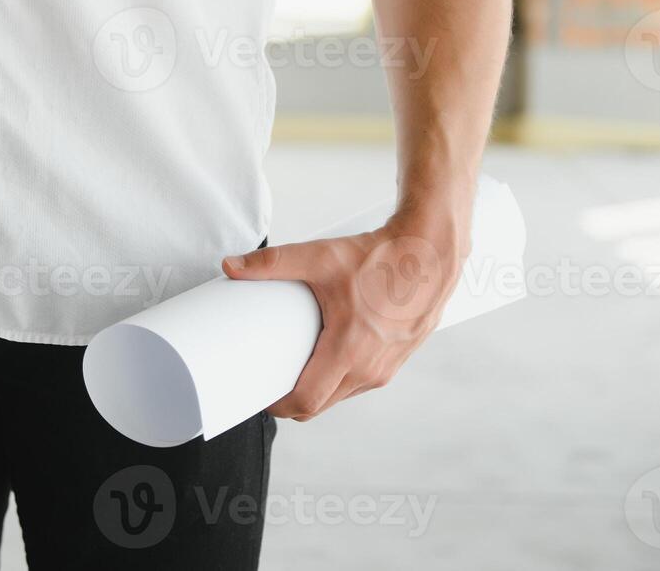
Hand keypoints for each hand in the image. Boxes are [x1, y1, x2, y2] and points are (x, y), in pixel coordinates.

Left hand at [221, 205, 468, 421]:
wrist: (429, 254)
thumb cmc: (378, 257)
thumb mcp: (319, 257)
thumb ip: (271, 263)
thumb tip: (231, 266)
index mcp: (349, 351)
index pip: (307, 401)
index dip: (278, 405)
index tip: (259, 395)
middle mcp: (370, 369)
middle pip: (320, 405)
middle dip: (292, 400)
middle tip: (269, 379)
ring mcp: (386, 369)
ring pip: (341, 395)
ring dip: (317, 389)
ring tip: (294, 366)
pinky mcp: (395, 361)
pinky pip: (359, 383)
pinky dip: (339, 379)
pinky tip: (326, 359)